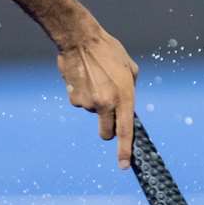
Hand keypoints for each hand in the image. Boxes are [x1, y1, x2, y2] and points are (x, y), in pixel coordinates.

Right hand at [56, 25, 139, 168]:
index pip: (126, 131)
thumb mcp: (129, 68)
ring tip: (95, 79)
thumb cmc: (108, 50)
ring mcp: (88, 103)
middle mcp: (106, 103)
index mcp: (124, 96)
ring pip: (93, 113)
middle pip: (106, 133)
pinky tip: (83, 78)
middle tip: (108, 114)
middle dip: (108, 129)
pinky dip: (82, 94)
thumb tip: (126, 103)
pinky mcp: (73, 98)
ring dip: (95, 102)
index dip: (125, 151)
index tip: (124, 165)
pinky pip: (80, 103)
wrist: (79, 38)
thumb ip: (130, 89)